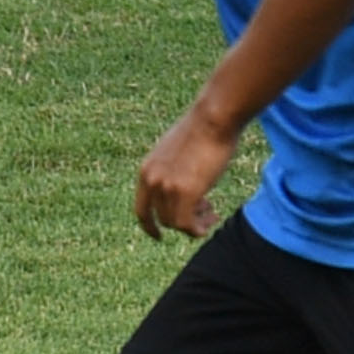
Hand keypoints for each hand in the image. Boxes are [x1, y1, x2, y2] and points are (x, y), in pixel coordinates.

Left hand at [134, 107, 240, 241]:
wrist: (213, 118)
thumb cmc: (203, 131)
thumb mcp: (179, 154)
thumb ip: (174, 173)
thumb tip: (185, 194)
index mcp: (147, 170)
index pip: (141, 209)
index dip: (149, 226)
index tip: (159, 235)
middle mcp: (151, 180)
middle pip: (162, 219)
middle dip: (183, 222)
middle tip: (206, 213)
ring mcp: (166, 186)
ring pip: (176, 223)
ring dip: (196, 223)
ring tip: (213, 213)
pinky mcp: (185, 191)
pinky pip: (186, 224)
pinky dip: (198, 228)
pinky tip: (212, 219)